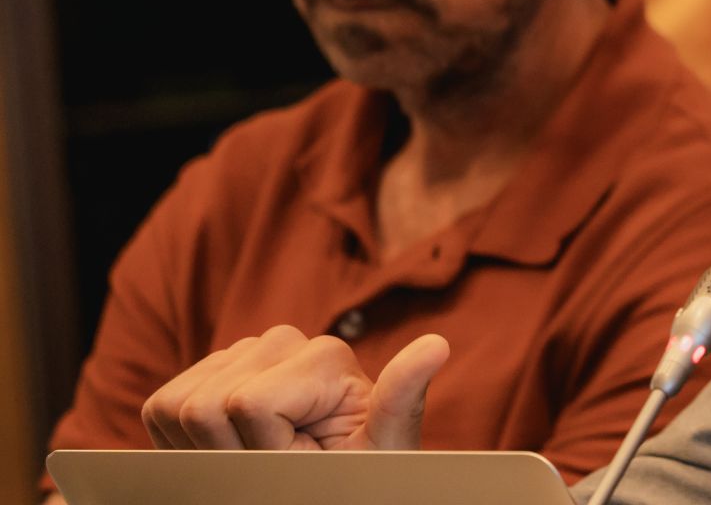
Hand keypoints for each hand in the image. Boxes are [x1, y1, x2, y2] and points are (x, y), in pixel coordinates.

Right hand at [141, 326, 448, 451]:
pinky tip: (228, 449)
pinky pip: (160, 406)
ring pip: (178, 405)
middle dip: (234, 451)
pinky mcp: (206, 372)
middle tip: (276, 464)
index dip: (265, 451)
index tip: (302, 462)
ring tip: (255, 458)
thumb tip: (437, 346)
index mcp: (325, 354)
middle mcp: (283, 340)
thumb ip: (400, 398)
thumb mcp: (384, 450)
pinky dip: (180, 441)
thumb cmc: (359, 475)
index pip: (248, 404)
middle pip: (208, 404)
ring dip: (208, 448)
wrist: (336, 482)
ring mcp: (241, 353)